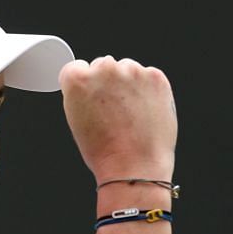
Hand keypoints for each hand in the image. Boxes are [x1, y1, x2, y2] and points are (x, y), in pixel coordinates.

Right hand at [59, 56, 175, 181]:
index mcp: (77, 79)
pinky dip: (148, 90)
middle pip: (104, 66)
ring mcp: (132, 71)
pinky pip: (148, 77)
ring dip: (129, 85)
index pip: (78, 68)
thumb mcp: (77, 120)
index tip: (93, 99)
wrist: (135, 168)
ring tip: (131, 115)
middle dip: (109, 84)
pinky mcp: (155, 77)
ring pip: (128, 70)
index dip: (86, 87)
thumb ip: (83, 94)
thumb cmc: (106, 152)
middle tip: (114, 112)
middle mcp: (104, 68)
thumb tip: (94, 86)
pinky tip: (145, 112)